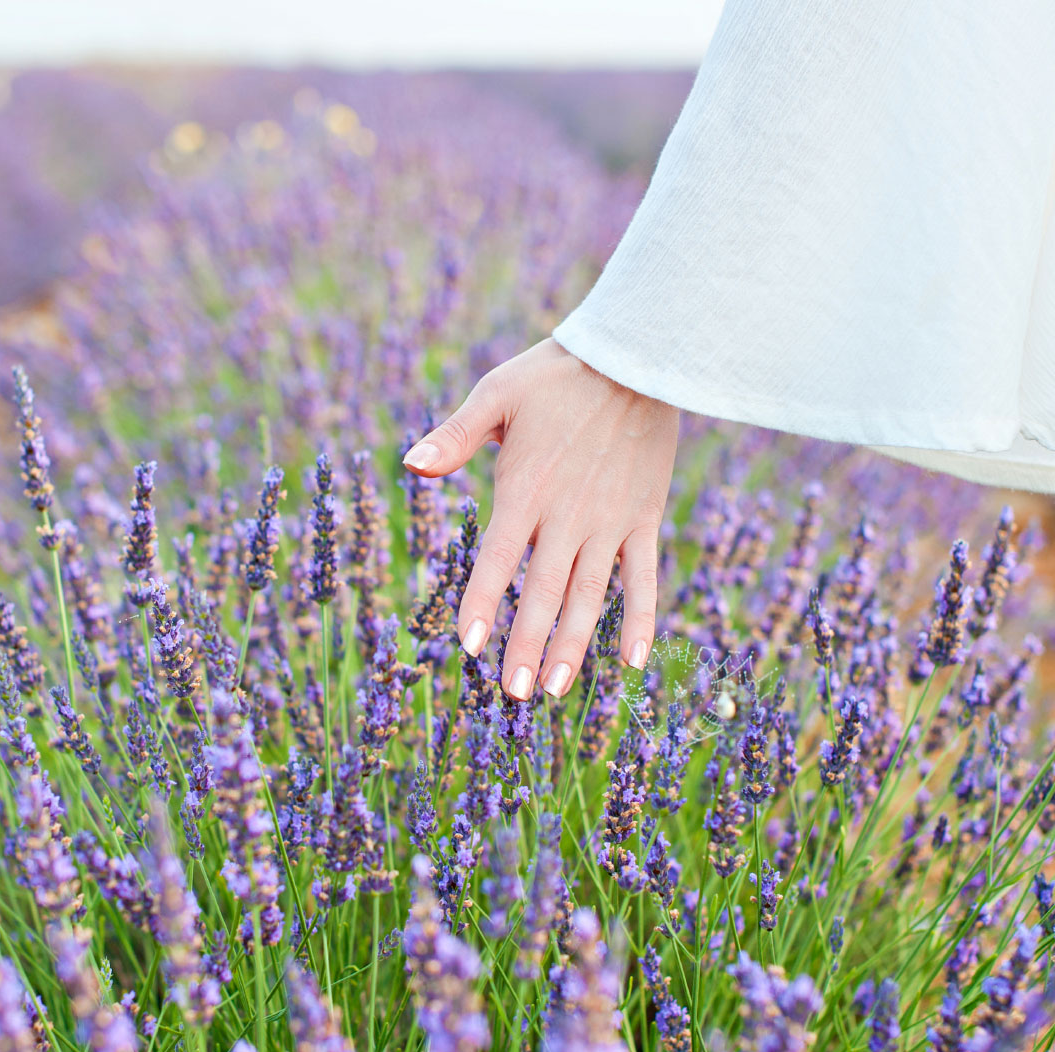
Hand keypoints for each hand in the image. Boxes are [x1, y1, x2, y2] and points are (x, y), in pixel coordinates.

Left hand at [402, 338, 678, 699]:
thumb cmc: (557, 373)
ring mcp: (610, 521)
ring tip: (558, 690)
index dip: (483, 603)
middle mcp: (568, 515)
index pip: (497, 559)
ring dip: (576, 645)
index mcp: (525, 489)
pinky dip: (641, 618)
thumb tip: (410, 465)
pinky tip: (633, 662)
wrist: (638, 354)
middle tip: (514, 693)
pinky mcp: (644, 517)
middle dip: (528, 645)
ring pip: (590, 595)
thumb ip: (454, 436)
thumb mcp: (497, 394)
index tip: (469, 647)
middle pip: (544, 592)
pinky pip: (644, 577)